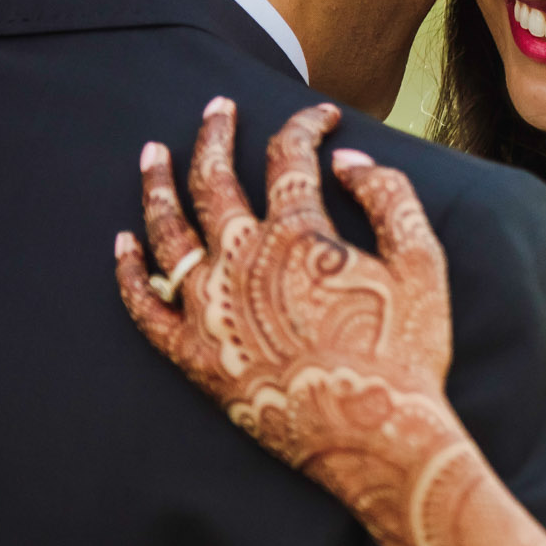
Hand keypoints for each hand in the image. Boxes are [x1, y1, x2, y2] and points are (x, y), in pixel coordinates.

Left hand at [115, 99, 459, 496]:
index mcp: (298, 234)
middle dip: (215, 134)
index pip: (290, 155)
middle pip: (213, 180)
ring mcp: (209, 311)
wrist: (376, 437)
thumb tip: (347, 160)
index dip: (305, 124)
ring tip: (150, 153)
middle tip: (215, 108)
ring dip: (156, 185)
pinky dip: (130, 273)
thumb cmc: (406, 351)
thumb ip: (388, 197)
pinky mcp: (194, 358)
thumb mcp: (422, 262)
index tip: (320, 115)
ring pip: (168, 233)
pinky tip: (122, 245)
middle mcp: (242, 262)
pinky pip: (144, 309)